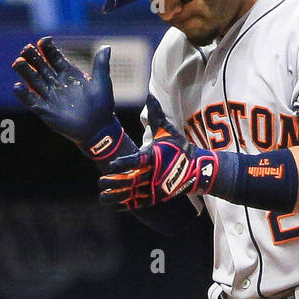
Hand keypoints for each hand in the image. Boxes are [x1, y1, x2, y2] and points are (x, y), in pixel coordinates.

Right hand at [12, 37, 118, 153]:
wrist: (98, 129)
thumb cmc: (102, 107)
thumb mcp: (102, 84)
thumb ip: (101, 65)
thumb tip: (106, 47)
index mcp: (68, 74)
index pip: (54, 57)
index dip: (48, 48)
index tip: (44, 41)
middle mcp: (56, 82)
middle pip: (40, 65)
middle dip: (32, 56)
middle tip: (27, 49)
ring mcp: (50, 96)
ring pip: (33, 80)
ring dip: (25, 71)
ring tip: (18, 62)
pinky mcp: (45, 110)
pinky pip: (31, 101)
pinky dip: (23, 94)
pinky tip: (17, 86)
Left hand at [98, 94, 218, 211]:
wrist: (197, 169)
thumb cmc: (180, 148)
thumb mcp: (168, 130)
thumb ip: (155, 113)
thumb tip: (148, 92)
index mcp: (155, 157)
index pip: (136, 162)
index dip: (123, 165)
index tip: (110, 167)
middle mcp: (154, 175)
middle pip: (131, 181)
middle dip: (114, 183)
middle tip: (100, 181)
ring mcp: (155, 188)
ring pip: (132, 195)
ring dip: (115, 197)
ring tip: (102, 196)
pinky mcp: (156, 197)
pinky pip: (137, 204)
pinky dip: (123, 205)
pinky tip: (110, 205)